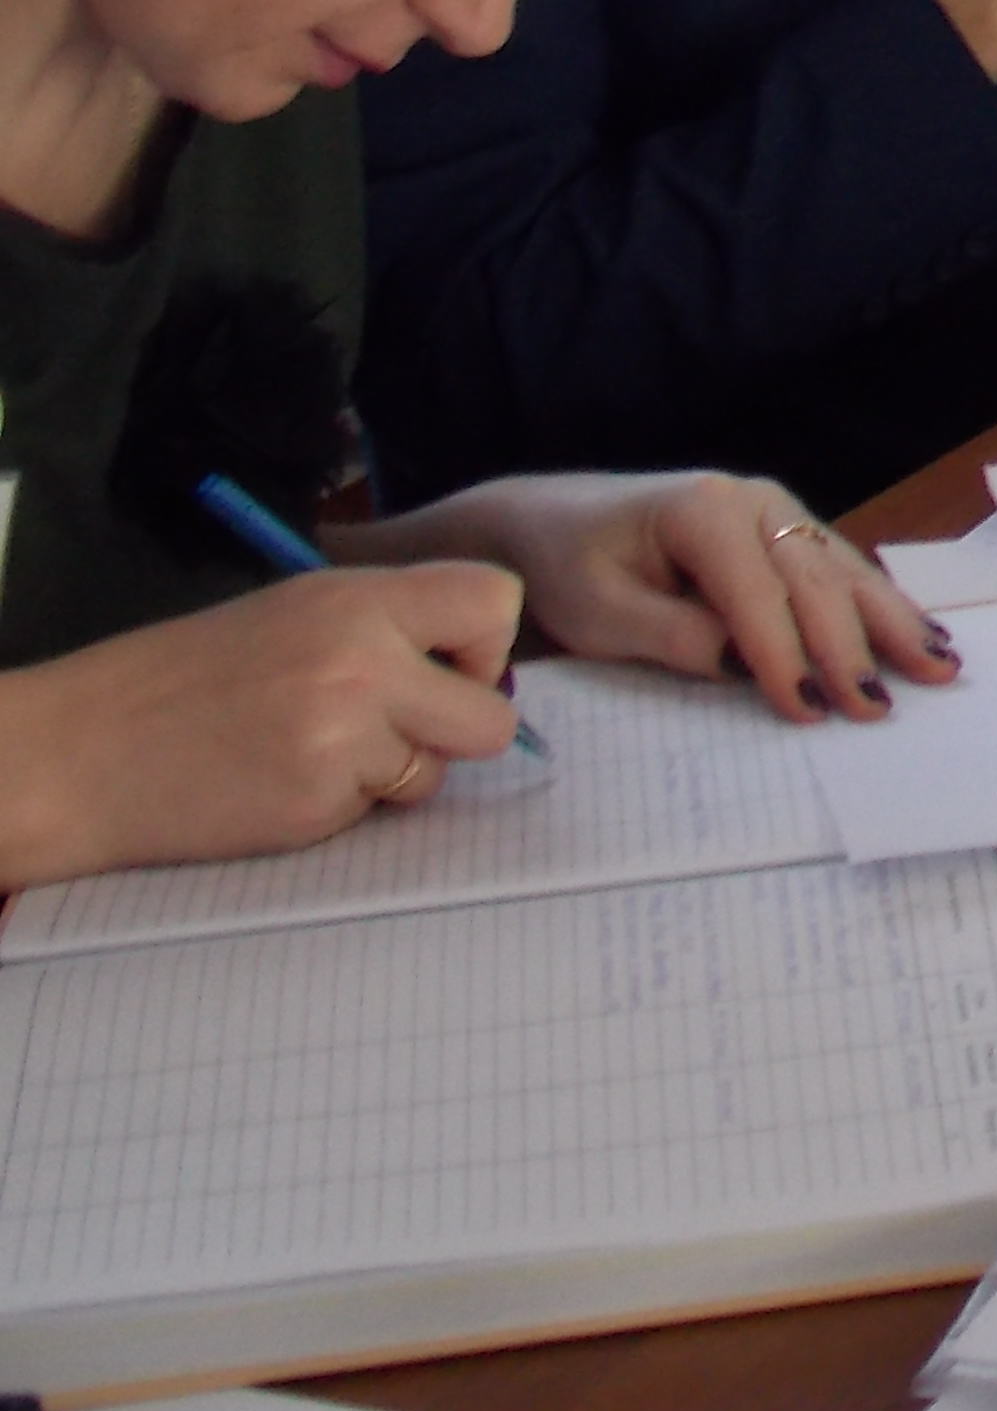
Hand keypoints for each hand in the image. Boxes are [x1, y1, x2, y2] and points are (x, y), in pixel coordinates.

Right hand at [0, 565, 522, 887]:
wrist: (86, 750)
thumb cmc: (189, 677)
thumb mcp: (295, 611)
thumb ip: (388, 625)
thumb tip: (475, 661)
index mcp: (358, 600)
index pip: (495, 600)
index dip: (485, 644)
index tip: (446, 665)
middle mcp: (362, 660)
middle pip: (494, 716)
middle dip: (457, 731)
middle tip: (397, 728)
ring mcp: (342, 735)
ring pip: (438, 772)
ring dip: (395, 772)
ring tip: (317, 752)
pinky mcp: (318, 800)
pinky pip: (380, 810)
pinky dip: (346, 804)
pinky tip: (284, 781)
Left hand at [381, 472, 957, 722]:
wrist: (552, 522)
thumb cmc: (569, 568)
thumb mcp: (598, 612)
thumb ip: (672, 635)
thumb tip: (743, 664)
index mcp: (704, 512)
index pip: (757, 596)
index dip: (785, 656)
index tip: (809, 711)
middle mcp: (756, 501)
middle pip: (816, 581)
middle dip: (851, 647)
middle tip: (880, 708)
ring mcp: (778, 510)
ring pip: (844, 571)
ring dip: (892, 622)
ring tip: (939, 664)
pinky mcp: (787, 529)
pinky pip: (841, 569)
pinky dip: (881, 605)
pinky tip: (920, 631)